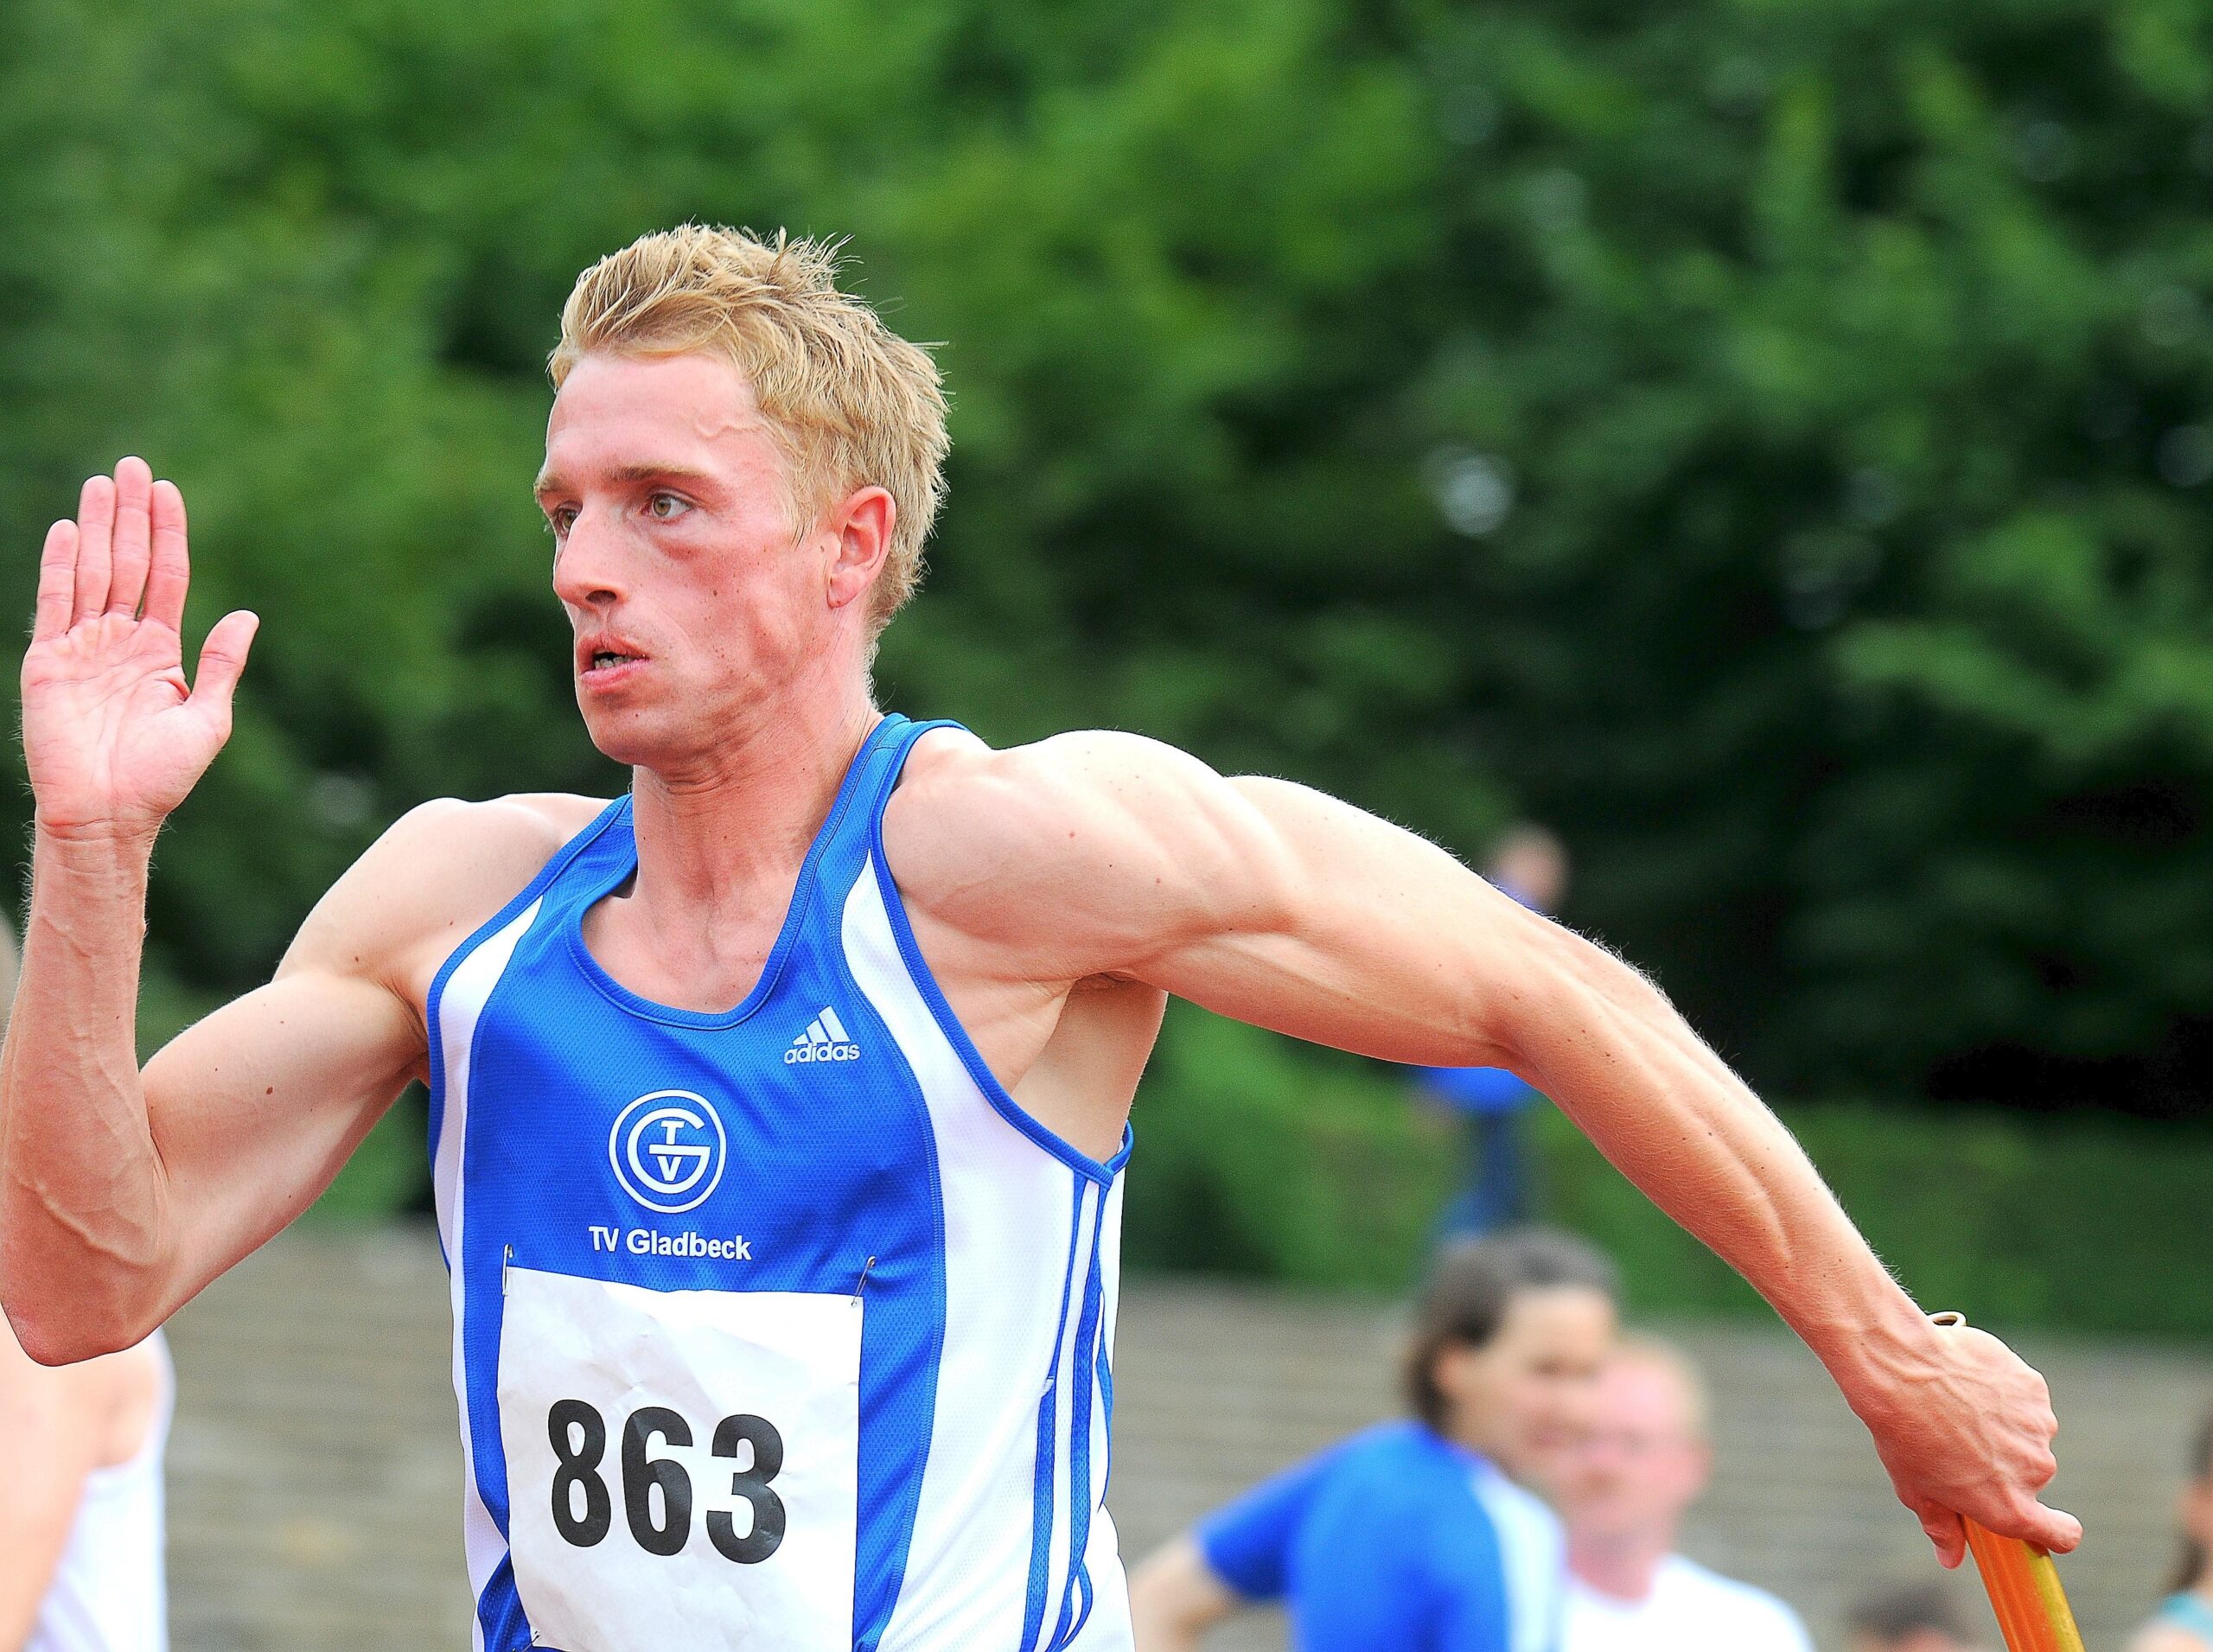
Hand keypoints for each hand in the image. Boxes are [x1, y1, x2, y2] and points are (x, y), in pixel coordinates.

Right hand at [23, 458, 258, 841]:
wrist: (110, 813)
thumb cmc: (161, 778)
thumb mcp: (207, 719)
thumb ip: (222, 665)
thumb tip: (246, 615)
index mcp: (160, 652)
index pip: (165, 578)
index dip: (167, 535)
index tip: (170, 492)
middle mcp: (120, 641)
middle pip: (127, 563)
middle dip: (131, 515)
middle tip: (134, 465)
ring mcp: (82, 647)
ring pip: (92, 572)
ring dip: (97, 526)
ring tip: (104, 481)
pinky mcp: (47, 661)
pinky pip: (53, 603)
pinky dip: (59, 565)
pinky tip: (67, 529)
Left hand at [1855, 1316, 2080, 1566]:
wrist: (1901, 1367)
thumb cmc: (1902, 1433)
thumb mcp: (1915, 1488)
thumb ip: (1941, 1526)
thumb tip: (1950, 1558)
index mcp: (2009, 1505)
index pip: (2063, 1535)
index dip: (2056, 1531)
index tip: (2041, 1522)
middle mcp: (2034, 1471)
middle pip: (2031, 1476)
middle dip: (2003, 1464)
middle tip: (1960, 1442)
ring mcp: (2038, 1427)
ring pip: (2027, 1432)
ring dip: (2002, 1424)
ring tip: (1957, 1407)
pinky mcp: (2034, 1388)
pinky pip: (2023, 1395)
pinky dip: (2002, 1390)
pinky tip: (1967, 1380)